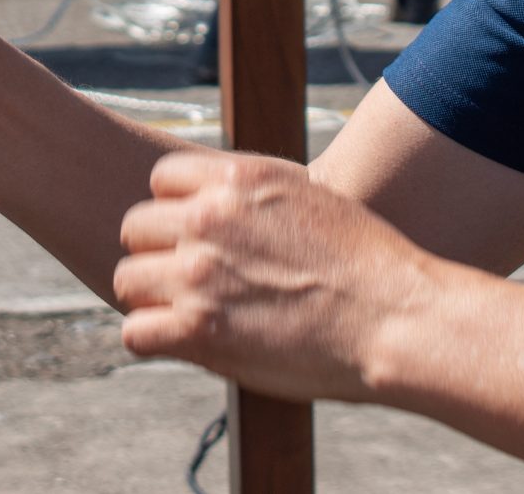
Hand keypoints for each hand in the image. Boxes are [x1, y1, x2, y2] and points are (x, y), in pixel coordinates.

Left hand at [114, 150, 440, 404]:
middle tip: (188, 280)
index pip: (161, 179)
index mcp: (236, 179)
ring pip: (127, 279)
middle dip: (157, 253)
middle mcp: (209, 217)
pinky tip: (180, 345)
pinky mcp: (198, 330)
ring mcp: (198, 273)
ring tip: (185, 315)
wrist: (396, 317)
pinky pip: (134, 333)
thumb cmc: (366, 264)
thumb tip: (216, 199)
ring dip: (152, 298)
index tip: (196, 236)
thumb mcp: (307, 196)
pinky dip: (152, 341)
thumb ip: (252, 196)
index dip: (176, 210)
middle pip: (136, 227)